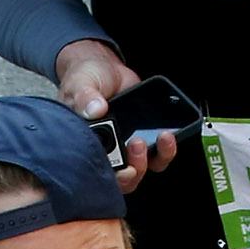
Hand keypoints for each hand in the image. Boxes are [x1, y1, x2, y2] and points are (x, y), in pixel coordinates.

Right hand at [56, 39, 176, 194]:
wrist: (105, 69)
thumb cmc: (86, 78)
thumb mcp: (81, 84)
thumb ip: (84, 97)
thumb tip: (96, 109)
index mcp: (87, 146)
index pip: (98, 173)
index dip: (112, 178)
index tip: (125, 169)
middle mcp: (106, 153)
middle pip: (123, 179)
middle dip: (134, 168)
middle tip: (137, 144)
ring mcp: (126, 148)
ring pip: (141, 169)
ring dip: (155, 159)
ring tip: (161, 137)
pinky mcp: (144, 139)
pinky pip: (158, 153)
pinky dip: (166, 149)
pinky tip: (168, 135)